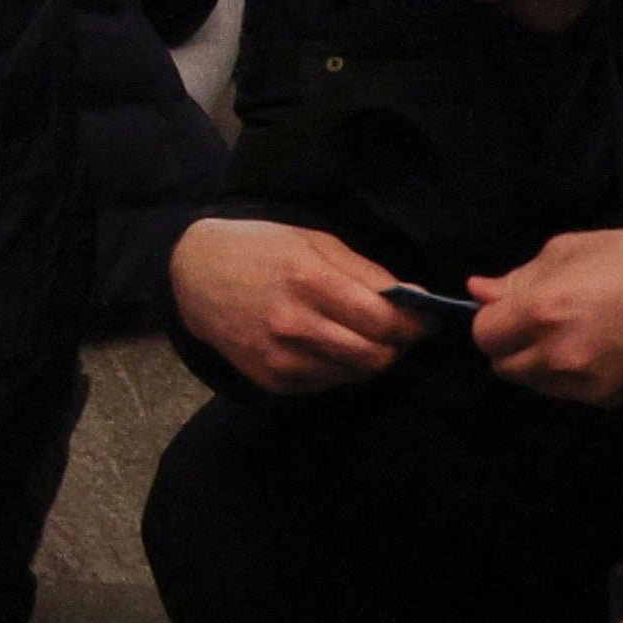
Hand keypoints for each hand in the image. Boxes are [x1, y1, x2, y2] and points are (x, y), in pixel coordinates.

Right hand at [169, 219, 426, 394]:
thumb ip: (365, 272)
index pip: (382, 319)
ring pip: (355, 373)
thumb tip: (414, 298)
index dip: (415, 323)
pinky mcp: (272, 380)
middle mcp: (294, 324)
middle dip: (398, 344)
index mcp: (307, 280)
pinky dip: (340, 367)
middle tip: (400, 330)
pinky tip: (329, 344)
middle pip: (375, 354)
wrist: (194, 275)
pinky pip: (327, 382)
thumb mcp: (314, 241)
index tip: (427, 318)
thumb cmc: (260, 248)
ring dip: (371, 357)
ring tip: (364, 334)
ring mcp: (280, 358)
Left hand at [468, 228, 622, 405]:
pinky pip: (564, 392)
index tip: (510, 308)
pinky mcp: (606, 400)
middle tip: (537, 321)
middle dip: (510, 344)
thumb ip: (519, 277)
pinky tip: (591, 350)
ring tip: (567, 334)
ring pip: (532, 383)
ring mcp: (583, 384)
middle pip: (502, 365)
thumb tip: (477, 290)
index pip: (484, 335)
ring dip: (536, 362)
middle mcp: (557, 355)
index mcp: (543, 310)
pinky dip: (565, 375)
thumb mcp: (571, 250)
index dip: (492, 320)